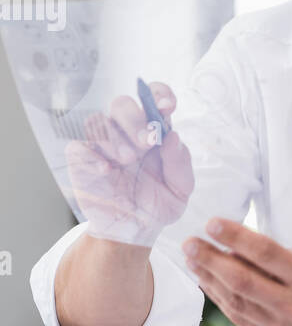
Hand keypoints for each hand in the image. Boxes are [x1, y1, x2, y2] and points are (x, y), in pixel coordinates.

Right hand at [64, 82, 193, 246]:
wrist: (134, 231)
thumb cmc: (158, 204)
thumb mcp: (180, 189)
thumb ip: (180, 164)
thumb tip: (173, 137)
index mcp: (153, 131)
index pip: (153, 96)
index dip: (159, 94)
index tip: (166, 106)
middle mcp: (126, 132)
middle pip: (121, 104)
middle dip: (134, 119)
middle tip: (146, 142)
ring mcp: (102, 145)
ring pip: (98, 121)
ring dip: (114, 137)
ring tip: (128, 160)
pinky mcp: (82, 161)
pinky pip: (78, 147)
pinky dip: (91, 155)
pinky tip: (107, 170)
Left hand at [182, 218, 291, 325]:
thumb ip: (281, 259)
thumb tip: (237, 248)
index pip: (266, 253)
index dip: (235, 237)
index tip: (212, 224)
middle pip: (243, 280)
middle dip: (211, 260)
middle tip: (191, 244)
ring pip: (236, 302)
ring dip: (210, 279)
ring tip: (194, 261)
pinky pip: (240, 319)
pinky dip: (221, 299)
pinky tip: (209, 284)